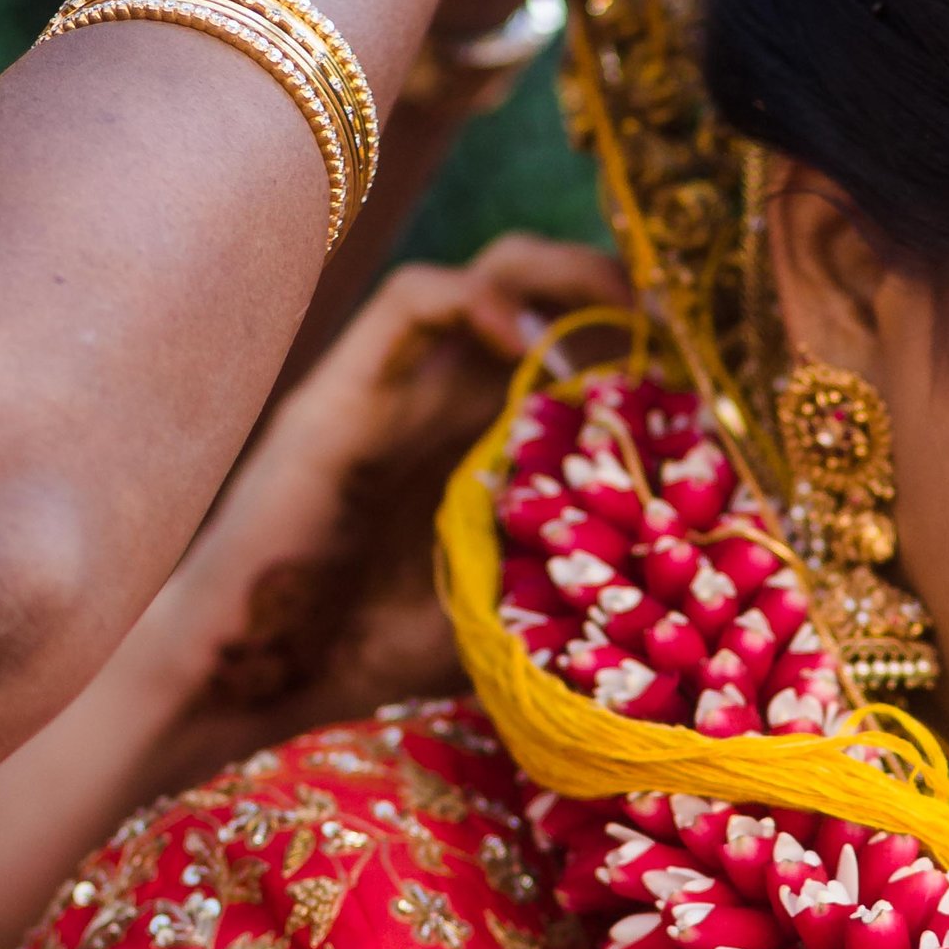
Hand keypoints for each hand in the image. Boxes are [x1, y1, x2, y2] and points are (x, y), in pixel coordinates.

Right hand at [0, 237, 631, 948]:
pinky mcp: (343, 384)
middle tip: (673, 327)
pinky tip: (528, 346)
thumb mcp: (506, 619)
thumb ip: (573, 587)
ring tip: (617, 313)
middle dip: (615, 293)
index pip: (576, 351)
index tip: (701, 372)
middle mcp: (446, 395)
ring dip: (562, 277)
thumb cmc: (364, 655)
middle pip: (542, 292)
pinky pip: (414, 297)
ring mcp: (395, 383)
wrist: (247, 674)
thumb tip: (687, 603)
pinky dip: (481, 300)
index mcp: (488, 439)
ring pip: (487, 274)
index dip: (640, 347)